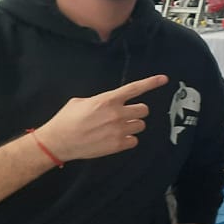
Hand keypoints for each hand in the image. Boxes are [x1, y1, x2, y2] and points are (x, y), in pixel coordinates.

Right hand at [35, 74, 167, 161]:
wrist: (59, 141)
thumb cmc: (66, 120)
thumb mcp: (80, 102)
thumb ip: (100, 100)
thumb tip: (108, 103)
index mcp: (107, 100)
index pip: (134, 88)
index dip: (151, 83)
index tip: (164, 79)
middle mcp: (116, 114)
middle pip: (144, 110)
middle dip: (136, 112)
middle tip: (125, 115)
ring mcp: (118, 130)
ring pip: (141, 125)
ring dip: (133, 125)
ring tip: (118, 128)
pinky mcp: (118, 145)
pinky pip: (134, 140)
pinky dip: (128, 140)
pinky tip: (116, 139)